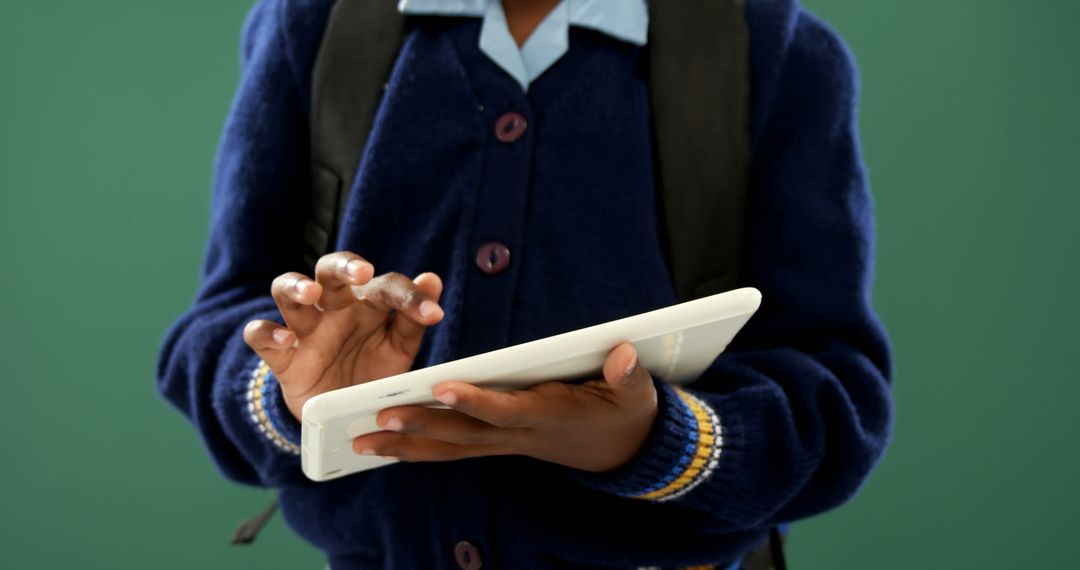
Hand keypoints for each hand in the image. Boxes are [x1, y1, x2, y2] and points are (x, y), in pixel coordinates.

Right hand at [242, 251, 444, 419]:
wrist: (343, 416)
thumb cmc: (374, 373)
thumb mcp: (398, 350)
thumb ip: (413, 319)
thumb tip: (433, 279)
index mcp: (367, 304)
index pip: (386, 286)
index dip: (410, 296)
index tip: (433, 315)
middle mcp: (333, 308)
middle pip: (329, 269)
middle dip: (344, 266)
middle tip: (363, 273)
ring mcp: (304, 328)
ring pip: (285, 289)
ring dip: (296, 286)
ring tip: (312, 293)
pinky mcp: (281, 356)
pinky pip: (259, 335)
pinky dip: (266, 332)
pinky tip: (286, 338)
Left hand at [353, 343, 658, 472]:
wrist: (626, 451)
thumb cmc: (626, 414)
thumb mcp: (637, 394)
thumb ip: (628, 376)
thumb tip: (624, 355)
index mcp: (548, 416)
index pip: (504, 410)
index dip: (473, 400)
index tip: (440, 387)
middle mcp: (520, 436)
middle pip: (463, 434)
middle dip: (419, 427)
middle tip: (376, 420)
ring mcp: (507, 444)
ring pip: (451, 448)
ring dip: (407, 446)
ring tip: (364, 442)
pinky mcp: (501, 444)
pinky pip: (455, 450)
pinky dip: (421, 449)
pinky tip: (389, 447)